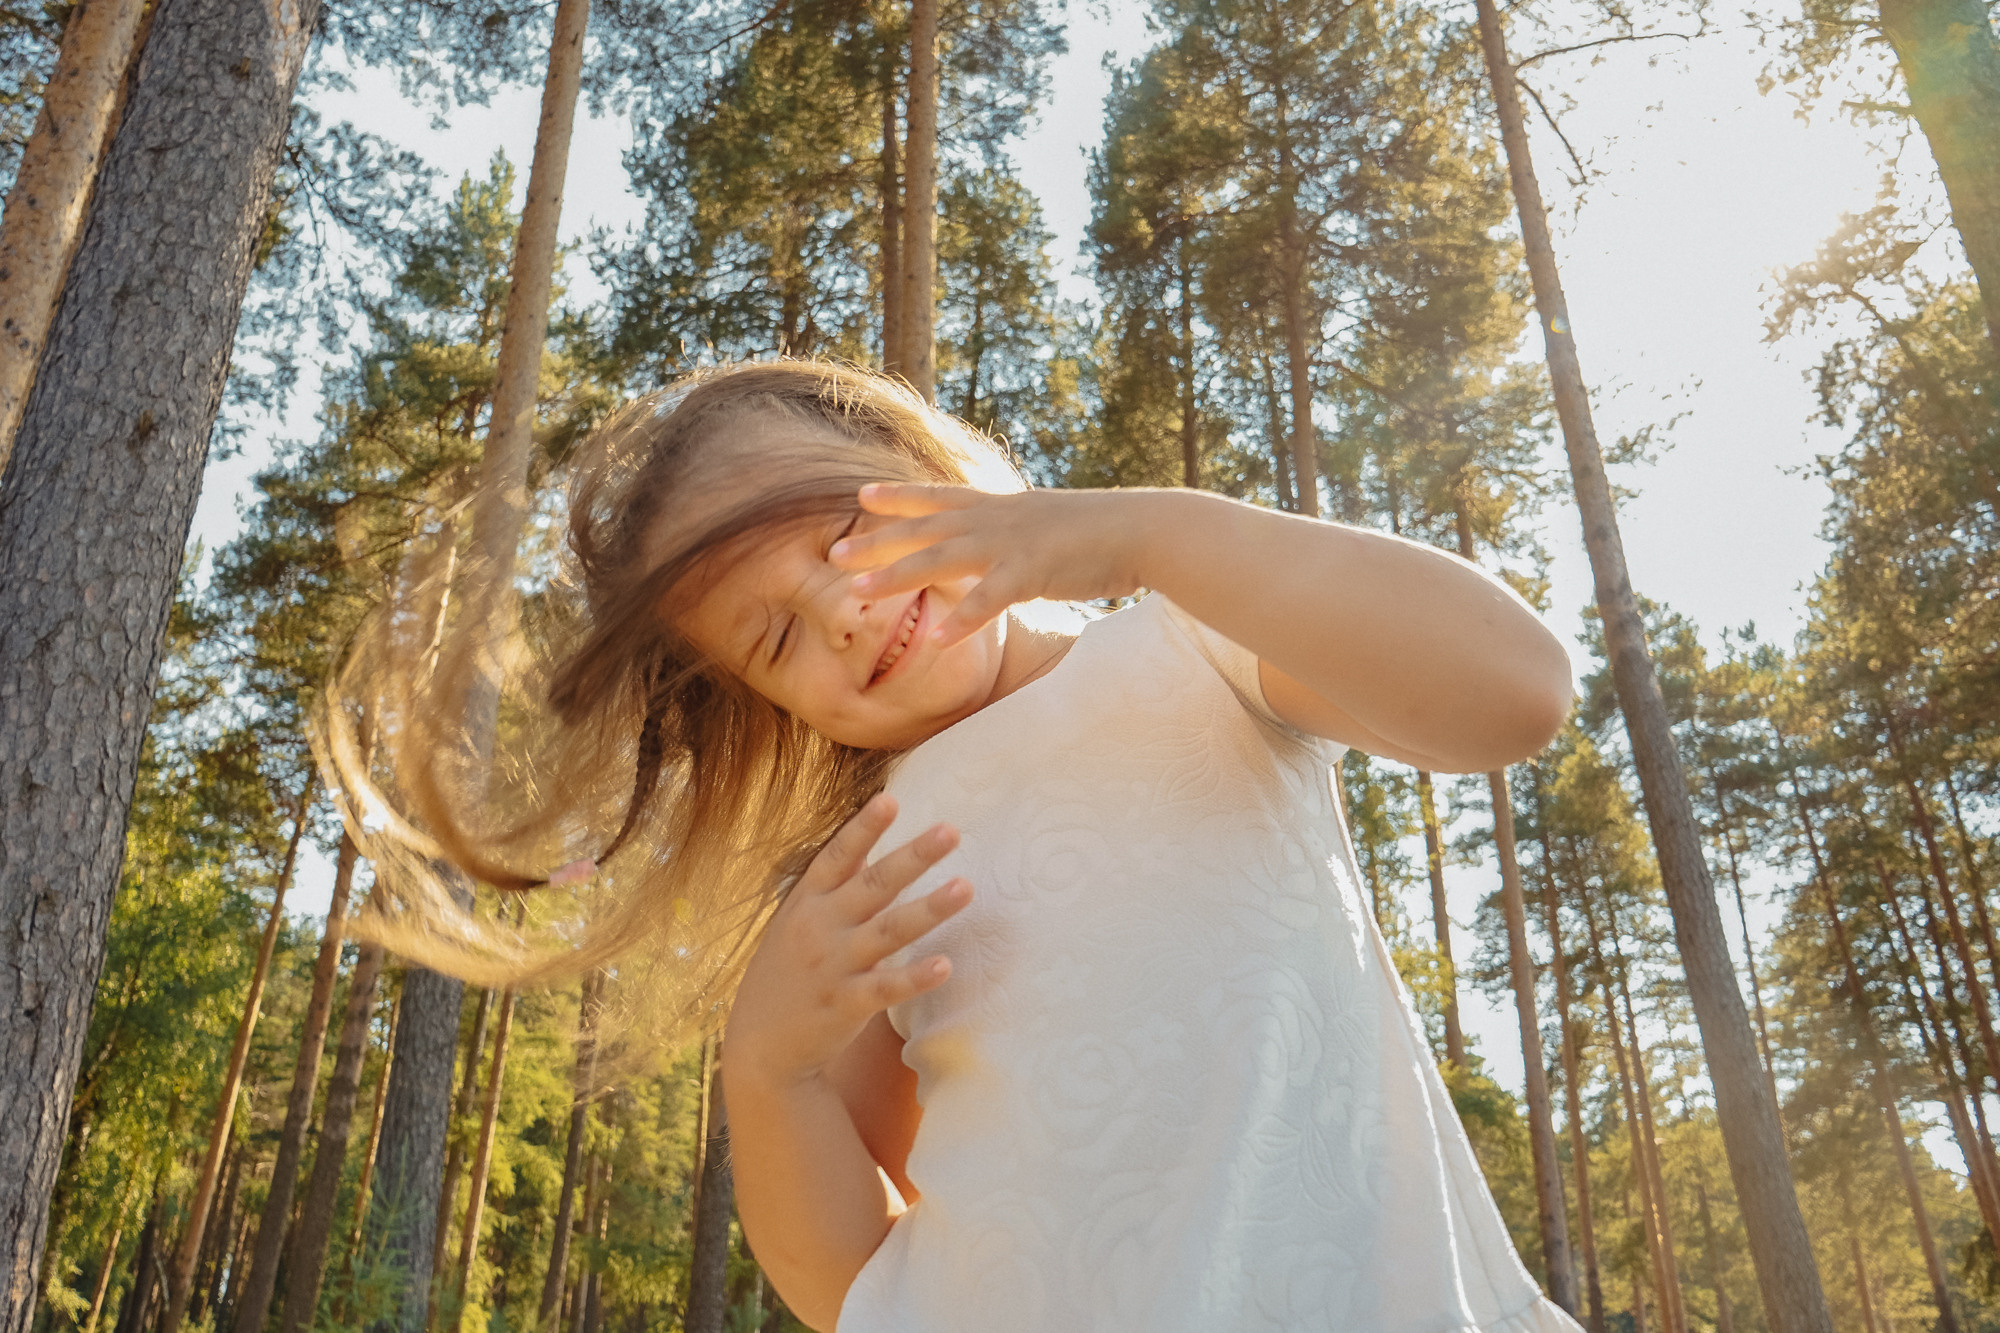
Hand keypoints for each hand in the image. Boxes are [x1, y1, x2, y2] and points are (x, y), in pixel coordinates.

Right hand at [727, 793, 970, 1087]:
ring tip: (966, 888)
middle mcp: (820, 928)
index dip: (863, 828)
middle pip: (874, 885)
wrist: (760, 1046)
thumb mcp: (795, 918)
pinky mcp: (847, 1005)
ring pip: (890, 931)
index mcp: (806, 902)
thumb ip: (831, 881)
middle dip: (913, 856)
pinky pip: (888, 988)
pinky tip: (946, 965)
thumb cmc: (786, 972)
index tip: (890, 799)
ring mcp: (834, 966)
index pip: (837, 856)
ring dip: (930, 908)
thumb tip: (864, 835)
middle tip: (951, 830)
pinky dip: (916, 976)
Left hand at [830, 484, 1159, 646]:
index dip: (900, 496)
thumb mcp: (1049, 522)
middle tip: (833, 551)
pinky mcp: (1033, 573)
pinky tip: (936, 639)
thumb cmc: (1101, 532)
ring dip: (896, 576)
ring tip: (855, 591)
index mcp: (1001, 506)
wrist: (1144, 529)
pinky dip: (963, 620)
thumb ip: (1018, 531)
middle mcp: (997, 519)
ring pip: (941, 559)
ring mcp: (1012, 545)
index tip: (862, 496)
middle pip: (925, 528)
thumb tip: (1003, 541)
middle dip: (876, 540)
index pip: (940, 497)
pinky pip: (989, 601)